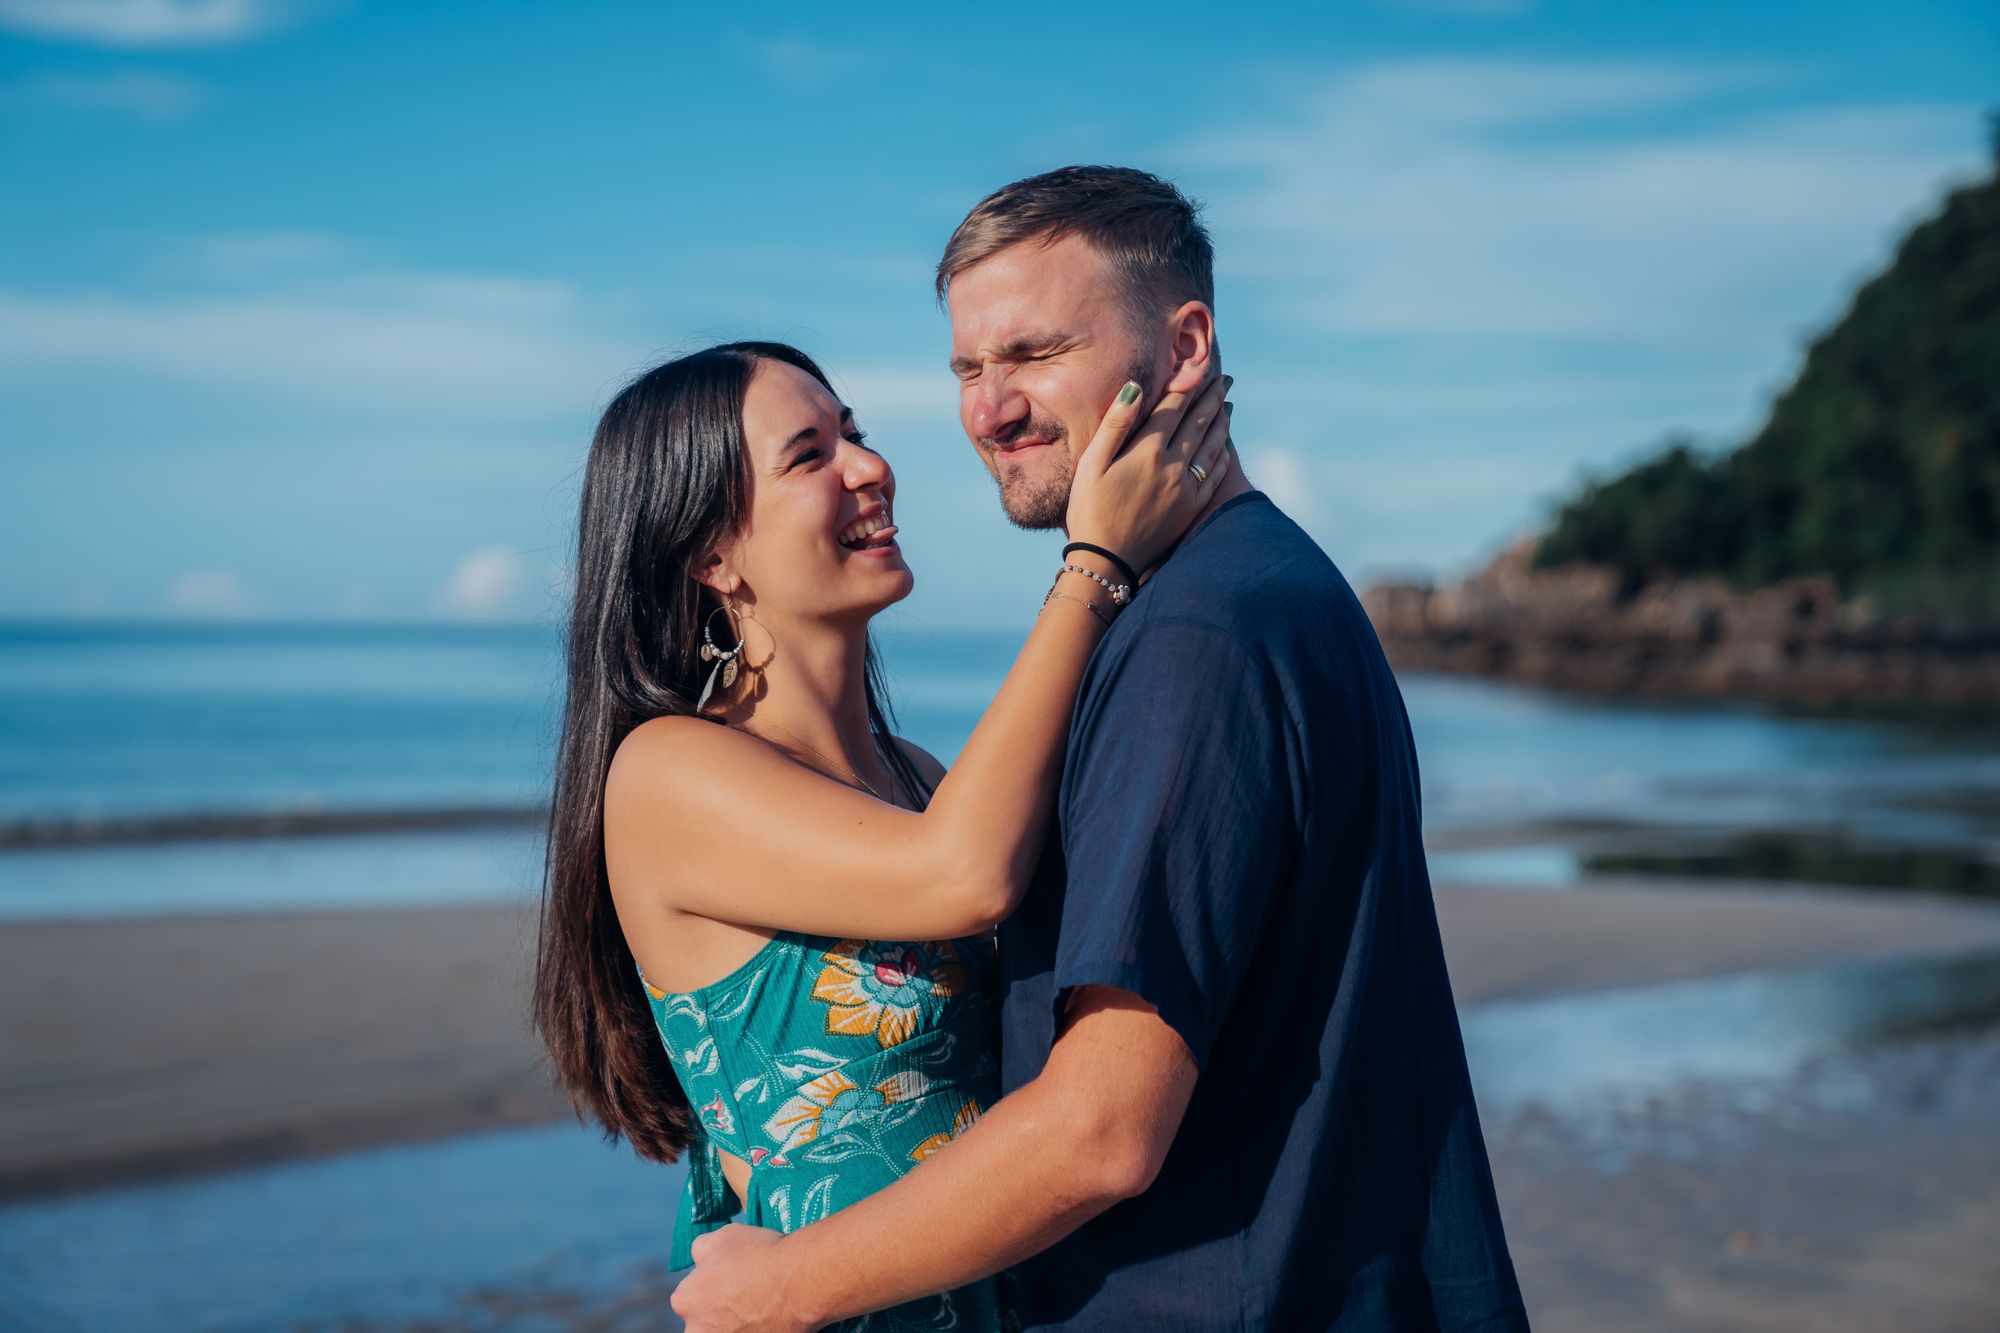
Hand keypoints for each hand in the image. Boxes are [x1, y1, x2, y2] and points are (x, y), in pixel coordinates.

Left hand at [670, 1224, 811, 1332]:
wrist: (799, 1281)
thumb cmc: (760, 1256)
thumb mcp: (724, 1235)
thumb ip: (701, 1248)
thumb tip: (700, 1261)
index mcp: (685, 1300)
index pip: (690, 1297)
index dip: (712, 1288)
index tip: (732, 1283)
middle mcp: (696, 1329)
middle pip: (704, 1321)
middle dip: (720, 1312)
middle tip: (747, 1299)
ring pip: (725, 1331)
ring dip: (737, 1325)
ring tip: (761, 1311)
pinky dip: (756, 1331)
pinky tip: (769, 1321)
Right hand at [1064, 373, 1232, 574]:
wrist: (1106, 561)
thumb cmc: (1089, 510)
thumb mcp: (1092, 464)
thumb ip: (1115, 424)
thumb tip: (1136, 386)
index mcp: (1147, 450)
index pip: (1174, 407)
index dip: (1188, 383)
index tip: (1201, 365)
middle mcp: (1172, 465)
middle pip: (1198, 422)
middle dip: (1211, 397)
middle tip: (1224, 378)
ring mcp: (1186, 488)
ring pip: (1211, 445)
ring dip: (1221, 421)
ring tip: (1228, 403)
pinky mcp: (1191, 508)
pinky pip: (1214, 475)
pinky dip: (1222, 454)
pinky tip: (1225, 446)